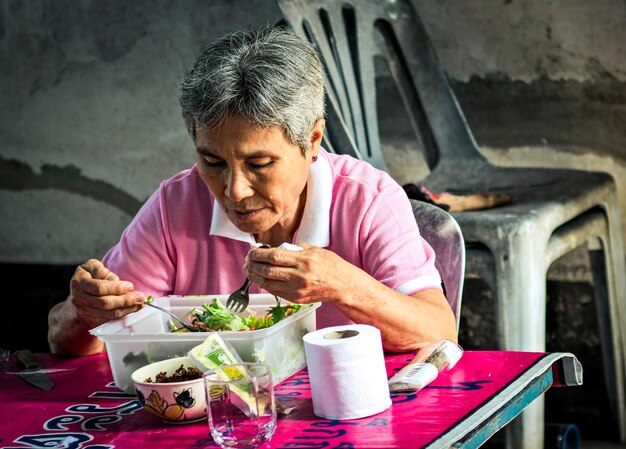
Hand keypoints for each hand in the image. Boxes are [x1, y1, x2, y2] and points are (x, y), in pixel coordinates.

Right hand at [69, 259, 145, 327]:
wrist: (77, 292)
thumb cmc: (87, 276)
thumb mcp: (91, 266)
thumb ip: (102, 271)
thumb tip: (115, 279)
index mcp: (79, 283)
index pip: (99, 288)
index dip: (116, 288)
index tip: (130, 286)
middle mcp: (79, 299)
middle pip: (105, 303)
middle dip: (125, 300)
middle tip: (140, 297)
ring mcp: (84, 311)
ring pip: (108, 313)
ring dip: (127, 309)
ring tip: (140, 303)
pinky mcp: (91, 319)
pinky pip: (109, 319)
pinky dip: (122, 314)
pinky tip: (132, 308)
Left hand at [244, 243, 359, 303]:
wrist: (342, 286)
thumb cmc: (330, 266)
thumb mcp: (314, 250)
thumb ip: (294, 249)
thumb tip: (275, 249)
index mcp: (304, 261)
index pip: (274, 256)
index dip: (259, 254)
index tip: (252, 251)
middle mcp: (299, 276)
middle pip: (268, 270)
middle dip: (253, 265)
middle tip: (247, 260)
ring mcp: (297, 290)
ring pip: (268, 283)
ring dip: (254, 276)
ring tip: (249, 269)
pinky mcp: (295, 299)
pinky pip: (274, 291)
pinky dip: (265, 284)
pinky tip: (260, 278)